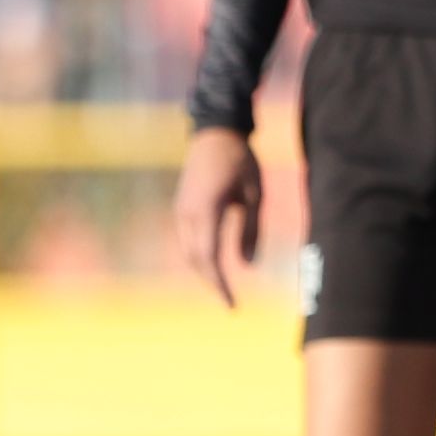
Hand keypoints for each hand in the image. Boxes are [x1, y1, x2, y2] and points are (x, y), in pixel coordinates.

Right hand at [173, 125, 261, 308]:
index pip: (209, 257)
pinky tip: (214, 263)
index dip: (219, 284)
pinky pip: (187, 239)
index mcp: (206, 210)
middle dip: (212, 282)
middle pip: (196, 259)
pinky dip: (200, 256)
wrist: (215, 130)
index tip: (231, 304)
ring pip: (188, 251)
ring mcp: (181, 210)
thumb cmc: (241, 160)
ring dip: (204, 270)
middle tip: (230, 302)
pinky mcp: (181, 207)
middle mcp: (187, 213)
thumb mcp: (254, 194)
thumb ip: (252, 230)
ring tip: (223, 286)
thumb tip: (248, 266)